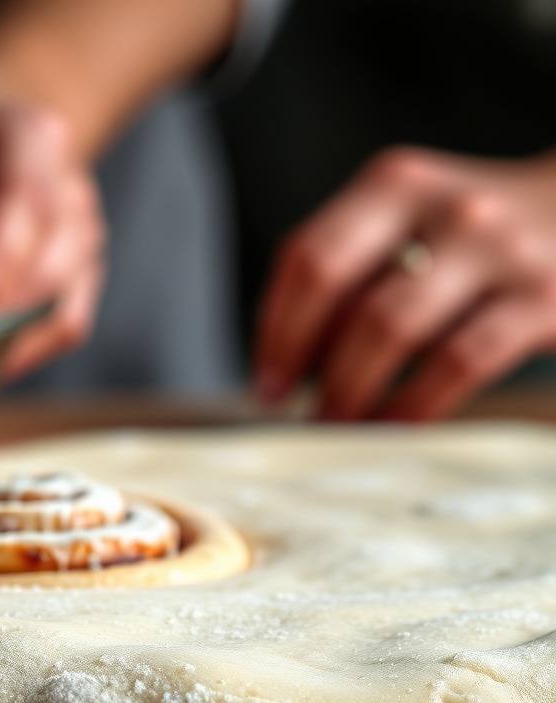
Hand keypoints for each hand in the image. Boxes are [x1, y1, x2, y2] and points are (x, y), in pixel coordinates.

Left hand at [0, 64, 104, 379]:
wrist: (4, 121)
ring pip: (60, 311)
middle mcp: (68, 198)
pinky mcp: (76, 280)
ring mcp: (81, 243)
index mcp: (28, 146)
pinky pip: (62, 330)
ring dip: (5, 347)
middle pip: (48, 273)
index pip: (22, 209)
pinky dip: (20, 355)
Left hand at [255, 147, 555, 420]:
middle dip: (302, 360)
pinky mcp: (541, 299)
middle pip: (338, 288)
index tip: (266, 383)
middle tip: (290, 411)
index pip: (306, 257)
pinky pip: (456, 364)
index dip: (275, 329)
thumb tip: (283, 361)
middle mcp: (444, 207)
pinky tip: (392, 427)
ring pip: (390, 327)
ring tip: (335, 425)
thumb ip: (348, 274)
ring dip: (349, 388)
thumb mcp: (408, 226)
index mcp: (394, 184)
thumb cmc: (471, 242)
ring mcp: (497, 249)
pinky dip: (412, 405)